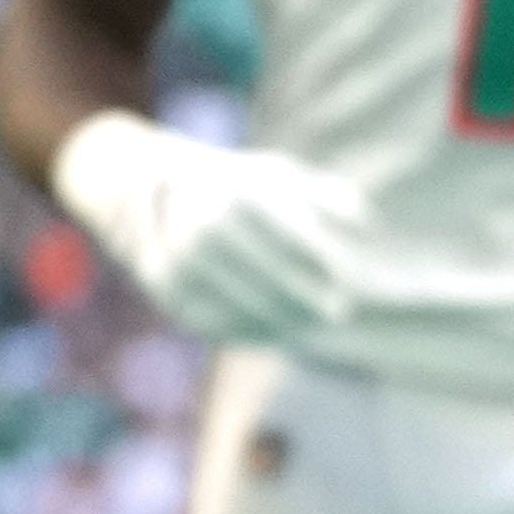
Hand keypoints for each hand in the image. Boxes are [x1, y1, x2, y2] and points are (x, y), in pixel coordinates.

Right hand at [43, 110, 377, 357]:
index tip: (340, 273)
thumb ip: (322, 194)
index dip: (310, 253)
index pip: (275, 223)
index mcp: (226, 186)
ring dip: (275, 317)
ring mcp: (175, 256)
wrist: (150, 185)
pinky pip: (206, 317)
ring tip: (311, 328)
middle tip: (337, 312)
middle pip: (252, 263)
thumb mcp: (277, 176)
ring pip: (227, 295)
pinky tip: (278, 336)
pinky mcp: (164, 289)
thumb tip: (363, 219)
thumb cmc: (234, 185)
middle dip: (297, 291)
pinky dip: (244, 330)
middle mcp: (196, 220)